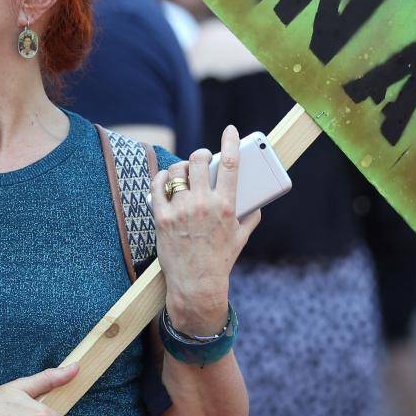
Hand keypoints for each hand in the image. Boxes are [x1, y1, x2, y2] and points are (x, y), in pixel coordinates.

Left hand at [152, 124, 260, 335]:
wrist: (196, 285)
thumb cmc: (220, 261)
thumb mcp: (241, 238)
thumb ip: (250, 217)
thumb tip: (257, 202)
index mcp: (226, 206)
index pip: (231, 165)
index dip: (230, 142)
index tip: (230, 130)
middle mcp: (204, 204)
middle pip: (199, 161)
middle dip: (201, 154)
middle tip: (202, 158)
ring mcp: (181, 210)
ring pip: (177, 171)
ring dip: (181, 167)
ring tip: (184, 172)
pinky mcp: (162, 217)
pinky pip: (157, 187)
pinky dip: (161, 179)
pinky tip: (165, 180)